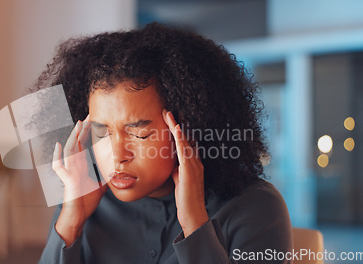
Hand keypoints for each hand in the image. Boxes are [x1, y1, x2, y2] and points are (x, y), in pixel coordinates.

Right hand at [52, 114, 107, 245]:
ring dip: (73, 137)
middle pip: (76, 143)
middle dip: (81, 129)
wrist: (79, 214)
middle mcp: (74, 165)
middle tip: (87, 116)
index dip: (87, 132)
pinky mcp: (66, 180)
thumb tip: (117, 169)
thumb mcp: (101, 184)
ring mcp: (69, 171)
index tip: (93, 120)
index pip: (83, 144)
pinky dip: (57, 156)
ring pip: (69, 150)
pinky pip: (58, 166)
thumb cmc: (87, 200)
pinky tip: (58, 145)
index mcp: (81, 165)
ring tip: (78, 125)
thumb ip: (106, 175)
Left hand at [163, 110, 208, 237]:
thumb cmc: (185, 199)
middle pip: (185, 138)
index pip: (185, 143)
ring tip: (168, 114)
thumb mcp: (179, 181)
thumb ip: (177, 170)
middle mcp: (196, 161)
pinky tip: (176, 129)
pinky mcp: (190, 170)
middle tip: (167, 111)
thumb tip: (172, 164)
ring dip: (176, 127)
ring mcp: (194, 165)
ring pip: (184, 141)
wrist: (193, 213)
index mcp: (193, 163)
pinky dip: (180, 139)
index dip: (177, 131)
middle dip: (176, 124)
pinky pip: (184, 151)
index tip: (170, 120)